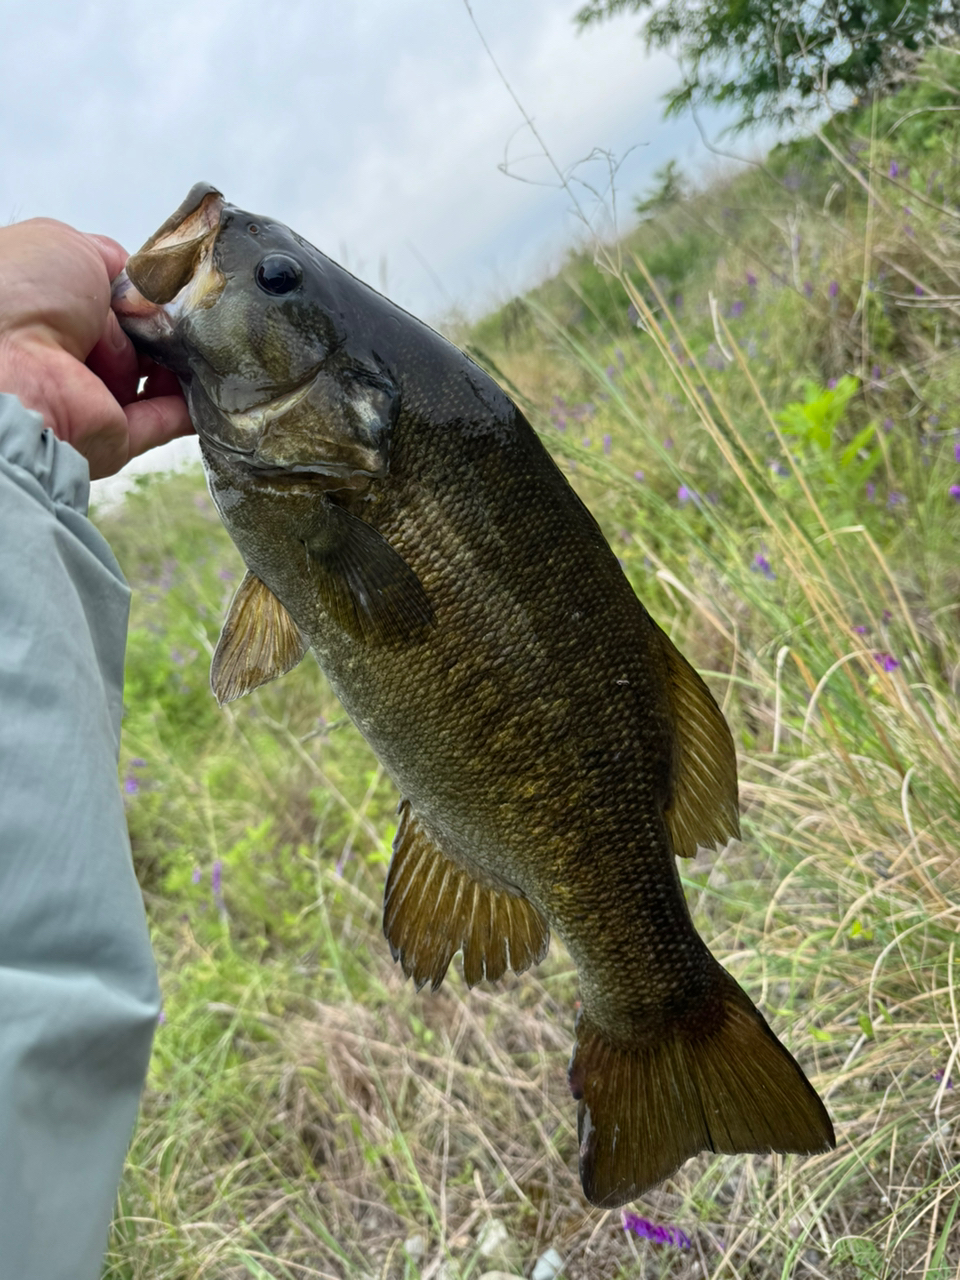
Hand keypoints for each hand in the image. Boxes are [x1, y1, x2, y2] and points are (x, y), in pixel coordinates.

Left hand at [0, 218, 191, 479]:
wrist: (7, 365)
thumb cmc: (21, 292)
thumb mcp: (68, 247)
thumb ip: (111, 261)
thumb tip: (142, 288)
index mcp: (48, 309)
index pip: (109, 302)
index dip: (141, 294)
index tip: (170, 288)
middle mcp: (66, 355)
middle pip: (136, 341)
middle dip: (166, 328)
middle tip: (190, 315)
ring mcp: (90, 399)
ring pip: (153, 380)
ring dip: (181, 364)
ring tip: (208, 344)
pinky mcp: (114, 439)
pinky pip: (164, 421)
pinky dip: (192, 405)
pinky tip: (219, 384)